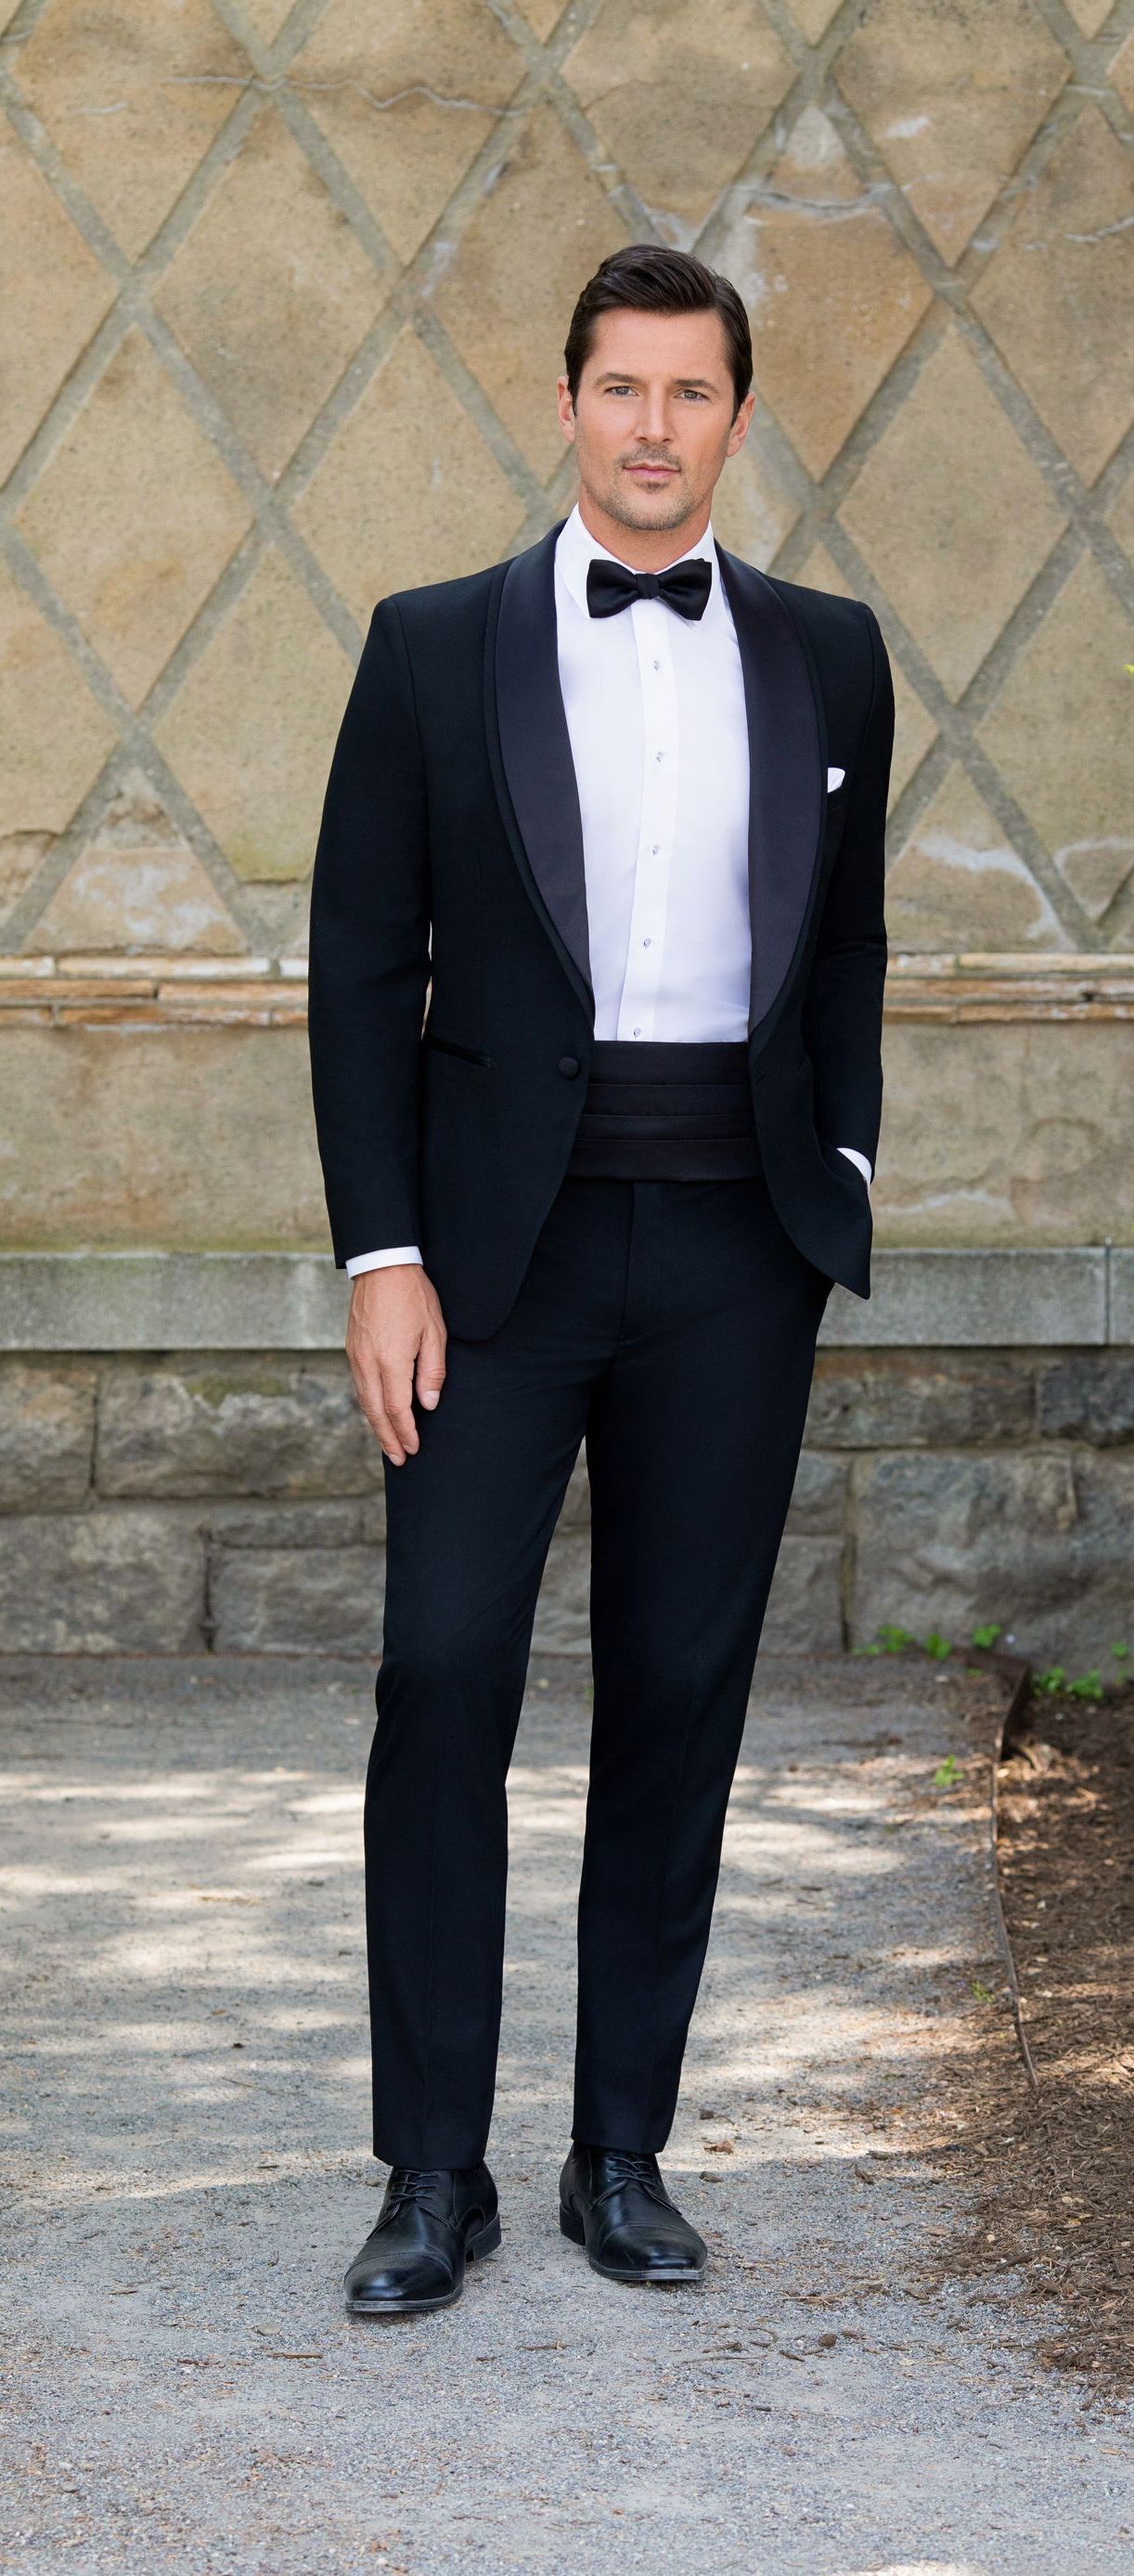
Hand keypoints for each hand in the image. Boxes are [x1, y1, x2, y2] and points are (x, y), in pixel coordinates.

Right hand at [345, 1265, 446, 1464]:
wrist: (381, 1266)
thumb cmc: (413, 1296)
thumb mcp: (434, 1332)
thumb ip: (432, 1370)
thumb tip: (428, 1403)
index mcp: (391, 1361)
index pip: (398, 1409)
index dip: (406, 1432)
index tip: (414, 1449)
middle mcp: (368, 1363)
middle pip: (375, 1412)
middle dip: (388, 1439)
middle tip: (399, 1460)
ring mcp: (356, 1356)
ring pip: (364, 1401)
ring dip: (376, 1426)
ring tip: (388, 1444)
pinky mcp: (351, 1349)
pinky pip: (359, 1386)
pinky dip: (368, 1406)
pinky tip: (377, 1413)